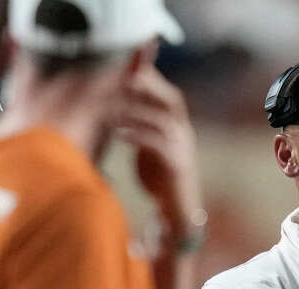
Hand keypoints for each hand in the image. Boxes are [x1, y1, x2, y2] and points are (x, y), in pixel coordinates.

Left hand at [115, 65, 202, 234]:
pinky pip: (160, 146)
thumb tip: (119, 101)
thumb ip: (141, 122)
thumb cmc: (159, 175)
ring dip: (138, 113)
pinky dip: (140, 137)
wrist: (177, 209)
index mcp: (179, 124)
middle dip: (149, 88)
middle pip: (172, 99)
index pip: (168, 92)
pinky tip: (121, 135)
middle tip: (122, 81)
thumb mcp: (150, 143)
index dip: (150, 78)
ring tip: (113, 110)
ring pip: (165, 120)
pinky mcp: (177, 166)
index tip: (125, 68)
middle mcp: (185, 132)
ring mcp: (184, 148)